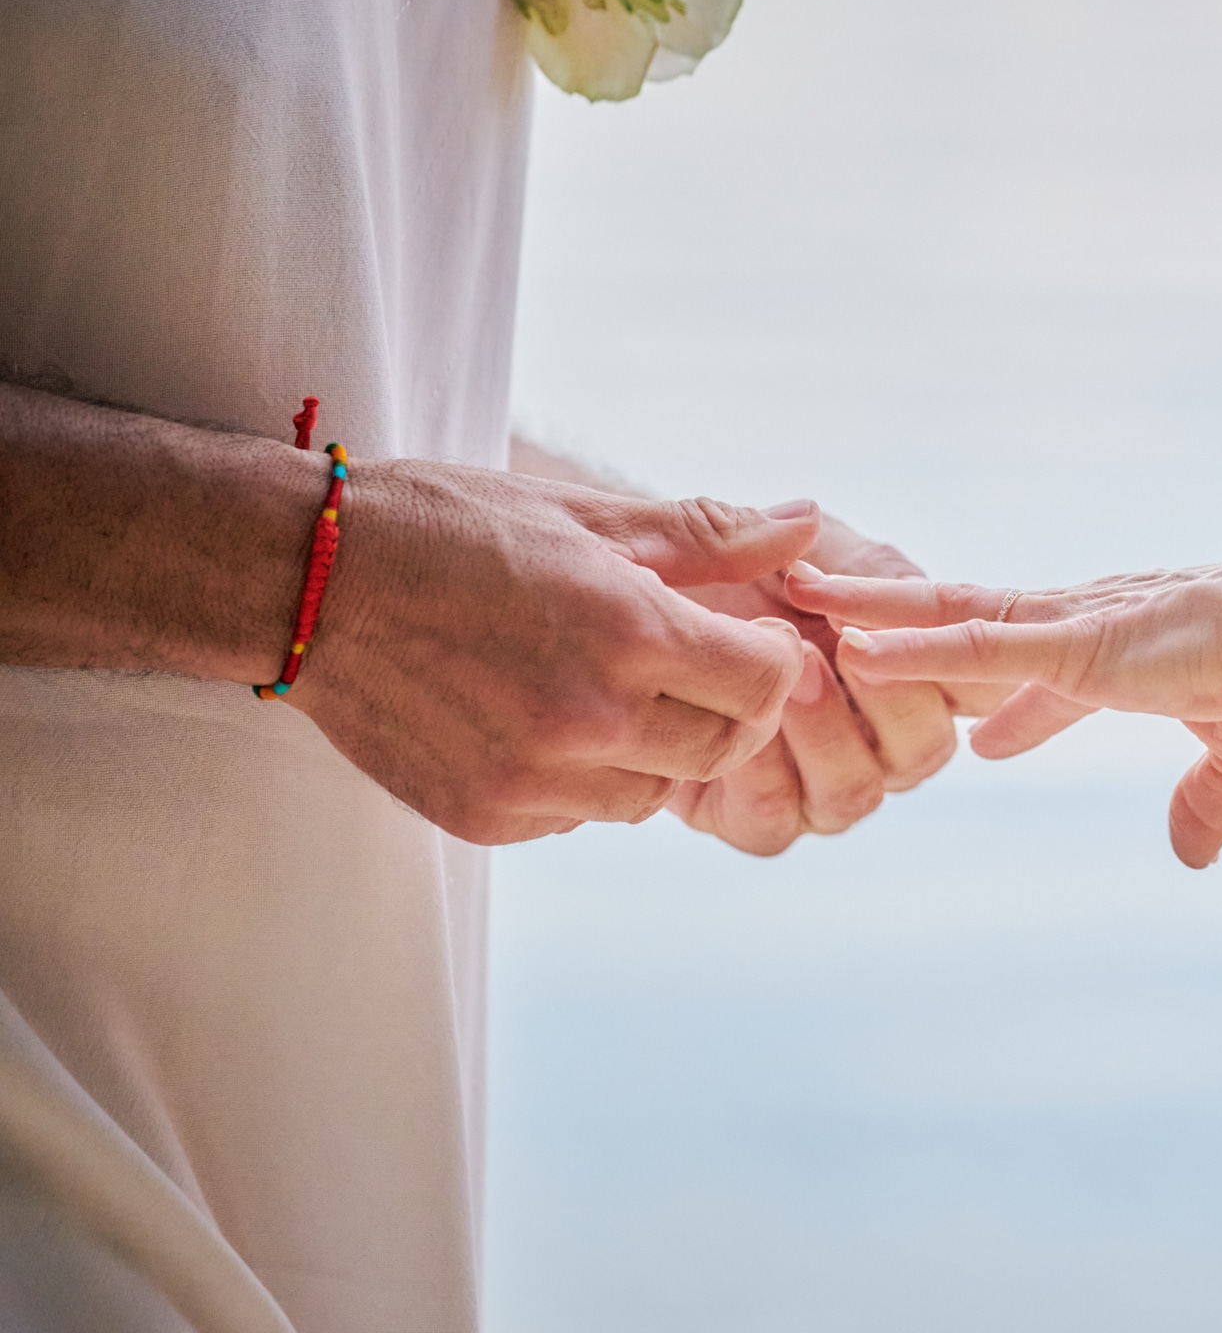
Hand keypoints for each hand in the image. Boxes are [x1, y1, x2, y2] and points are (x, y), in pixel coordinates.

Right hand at [291, 460, 816, 844]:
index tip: (746, 639)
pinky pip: (580, 815)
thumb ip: (709, 534)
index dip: (770, 660)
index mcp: (627, 634)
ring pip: (653, 793)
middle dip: (726, 709)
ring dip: (654, 749)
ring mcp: (535, 780)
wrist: (303, 582)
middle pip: (722, 748)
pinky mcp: (487, 817)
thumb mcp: (585, 514)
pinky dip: (584, 780)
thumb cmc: (451, 528)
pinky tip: (541, 721)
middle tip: (694, 668)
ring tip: (603, 687)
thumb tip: (807, 522)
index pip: (764, 683)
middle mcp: (589, 720)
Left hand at [659, 514, 972, 855]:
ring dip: (823, 733)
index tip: (912, 621)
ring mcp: (816, 786)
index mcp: (910, 679)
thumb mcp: (812, 552)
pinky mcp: (751, 816)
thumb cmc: (742, 567)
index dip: (956, 664)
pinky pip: (773, 820)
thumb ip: (866, 571)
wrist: (650, 597)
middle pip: (922, 752)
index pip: (969, 690)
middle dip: (889, 699)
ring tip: (788, 675)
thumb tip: (908, 589)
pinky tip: (735, 719)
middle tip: (848, 646)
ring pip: (852, 794)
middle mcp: (874, 744)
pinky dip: (757, 770)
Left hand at [789, 550, 1221, 867]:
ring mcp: (1074, 627)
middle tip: (824, 612)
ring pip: (949, 614)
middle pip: (964, 617)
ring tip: (796, 595)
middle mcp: (1084, 622)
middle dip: (896, 615)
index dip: (981, 690)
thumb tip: (1191, 856)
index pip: (1028, 665)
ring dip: (871, 608)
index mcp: (1121, 644)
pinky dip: (914, 643)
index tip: (953, 719)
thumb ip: (1207, 802)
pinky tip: (855, 639)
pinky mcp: (1081, 642)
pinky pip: (977, 643)